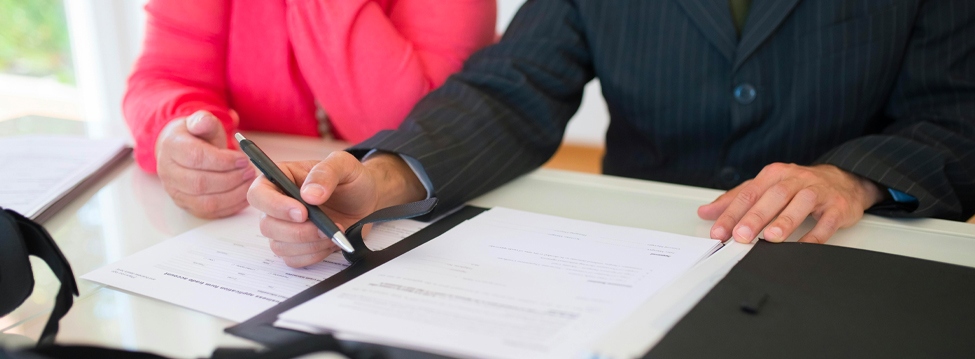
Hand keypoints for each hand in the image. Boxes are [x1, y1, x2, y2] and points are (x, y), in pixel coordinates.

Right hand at [155, 110, 253, 218]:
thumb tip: (204, 122)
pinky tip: (244, 195)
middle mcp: (168, 172)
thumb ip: (203, 120)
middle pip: (200, 183)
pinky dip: (231, 207)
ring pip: (206, 202)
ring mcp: (176, 192)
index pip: (196, 158)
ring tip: (249, 182)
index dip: (223, 161)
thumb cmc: (196, 136)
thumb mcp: (200, 122)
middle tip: (250, 171)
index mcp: (171, 148)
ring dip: (233, 194)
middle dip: (231, 179)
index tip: (243, 159)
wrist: (181, 149)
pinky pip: (210, 212)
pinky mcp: (187, 205)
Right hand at [247, 152, 424, 266]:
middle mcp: (278, 204)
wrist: (367, 200)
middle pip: (267, 225)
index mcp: (280, 178)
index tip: (302, 212)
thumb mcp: (344, 164)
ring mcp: (285, 228)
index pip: (258, 194)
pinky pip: (294, 260)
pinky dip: (314, 254)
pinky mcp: (297, 246)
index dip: (274, 206)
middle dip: (298, 231)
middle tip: (325, 227)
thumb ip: (326, 173)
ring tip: (334, 232)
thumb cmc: (352, 179)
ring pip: (280, 246)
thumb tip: (309, 194)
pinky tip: (330, 242)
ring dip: (309, 243)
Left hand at [698, 163, 882, 243]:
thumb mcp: (765, 187)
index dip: (732, 213)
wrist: (843, 180)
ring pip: (801, 203)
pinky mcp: (837, 206)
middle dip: (755, 217)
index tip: (719, 232)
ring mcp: (818, 191)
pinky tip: (803, 246)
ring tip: (771, 237)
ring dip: (785, 221)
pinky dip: (815, 235)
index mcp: (774, 175)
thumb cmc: (798, 186)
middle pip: (773, 196)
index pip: (748, 193)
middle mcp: (795, 179)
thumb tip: (705, 212)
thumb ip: (735, 200)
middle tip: (741, 235)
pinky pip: (827, 221)